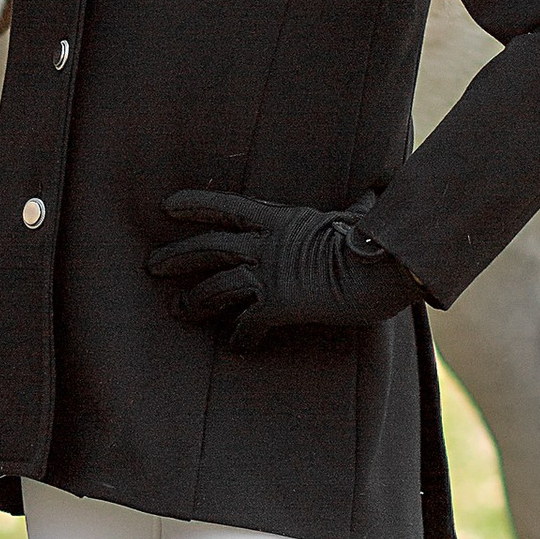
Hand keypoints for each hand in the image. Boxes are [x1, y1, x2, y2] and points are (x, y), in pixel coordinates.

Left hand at [147, 189, 422, 351]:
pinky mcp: (279, 302)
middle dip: (179, 256)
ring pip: (218, 285)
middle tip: (152, 266)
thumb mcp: (363, 215)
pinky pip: (249, 323)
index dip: (197, 204)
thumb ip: (360, 207)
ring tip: (177, 310)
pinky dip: (241, 336)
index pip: (230, 206)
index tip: (168, 205)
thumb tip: (377, 190)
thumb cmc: (381, 240)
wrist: (387, 266)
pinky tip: (237, 347)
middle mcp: (270, 243)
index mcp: (285, 219)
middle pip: (211, 246)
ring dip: (196, 299)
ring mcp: (272, 272)